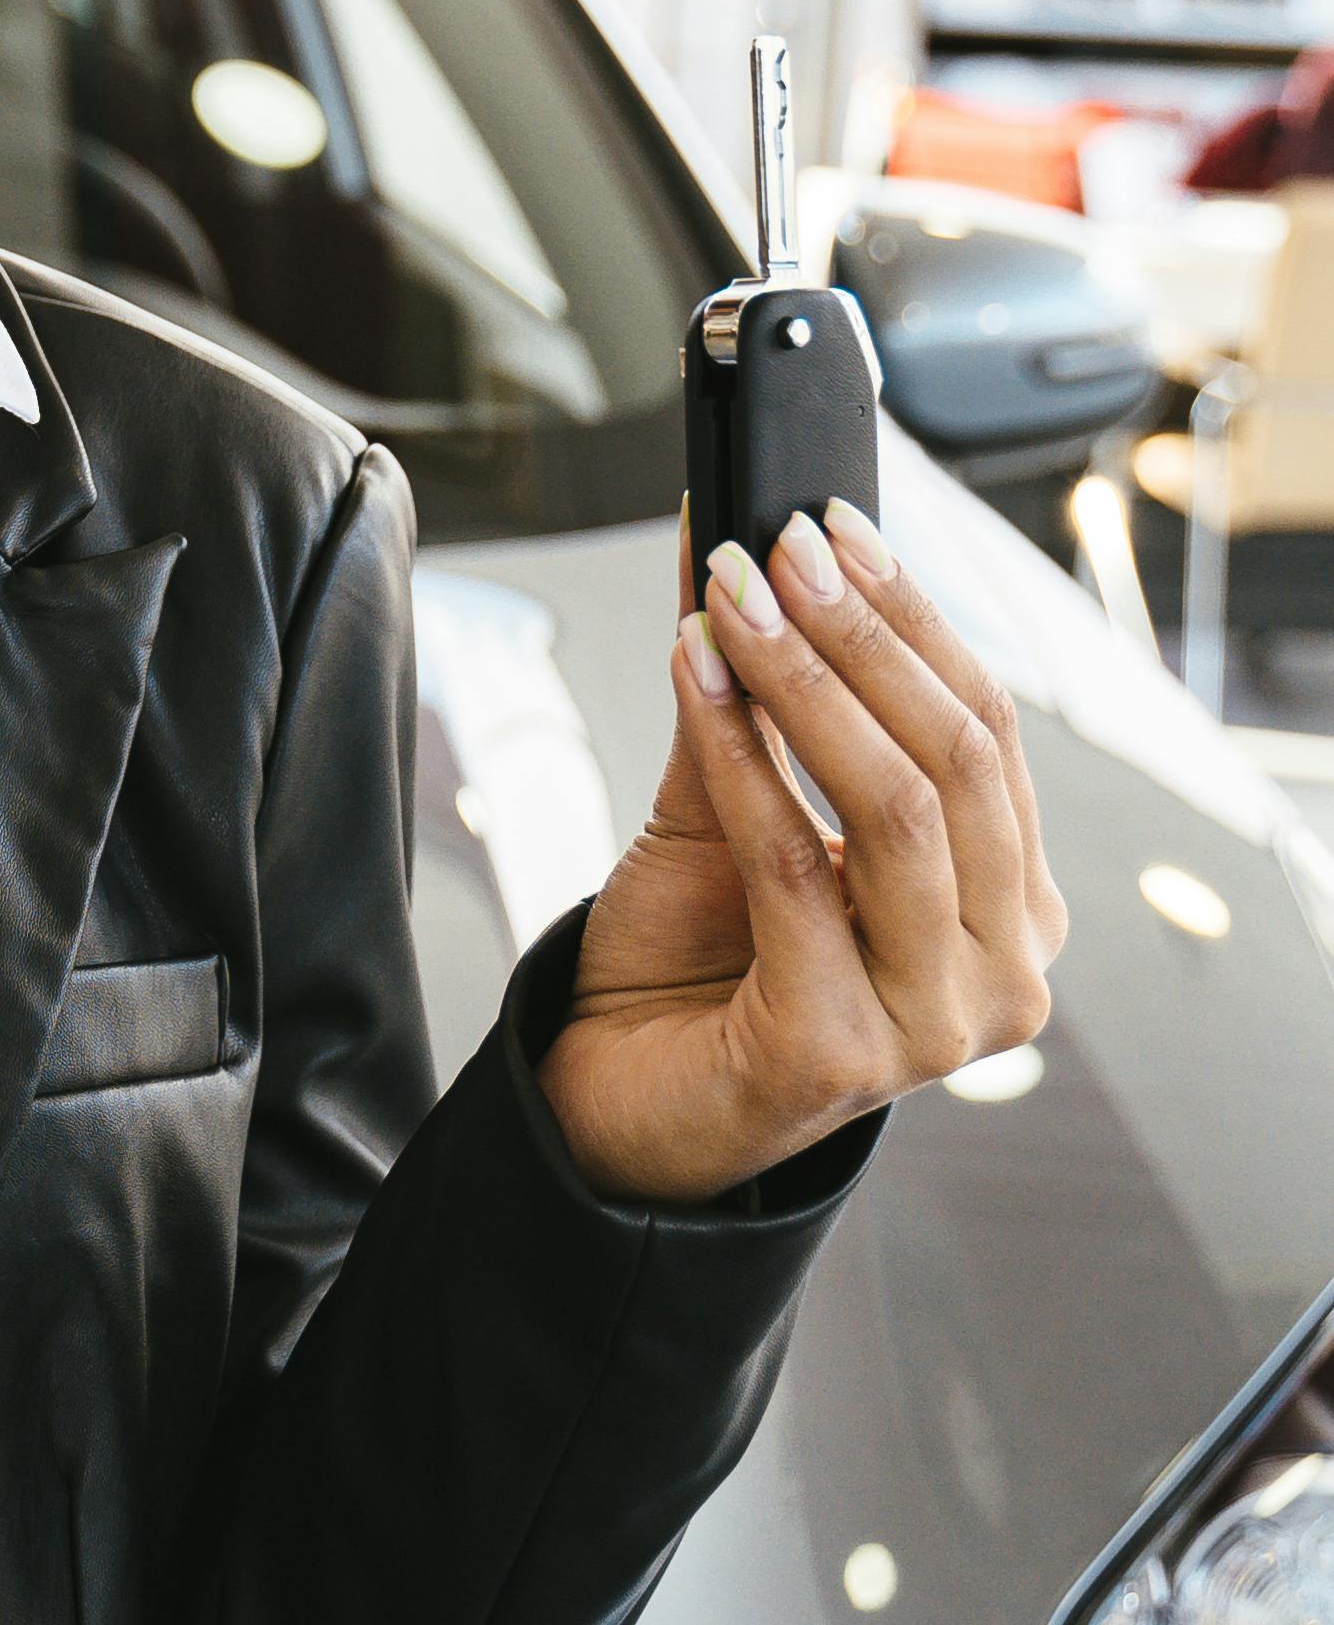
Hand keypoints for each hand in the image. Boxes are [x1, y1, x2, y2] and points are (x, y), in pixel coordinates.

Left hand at [540, 502, 1063, 1207]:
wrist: (614, 1098)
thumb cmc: (694, 961)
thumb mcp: (736, 809)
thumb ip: (754, 697)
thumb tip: (732, 546)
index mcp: (1010, 907)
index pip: (991, 731)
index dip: (915, 617)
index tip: (834, 527)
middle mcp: (1001, 973)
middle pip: (960, 761)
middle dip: (861, 636)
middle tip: (776, 550)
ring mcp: (935, 1027)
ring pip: (901, 811)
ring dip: (805, 684)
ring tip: (728, 602)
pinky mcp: (840, 1056)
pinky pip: (800, 871)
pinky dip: (744, 763)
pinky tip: (697, 684)